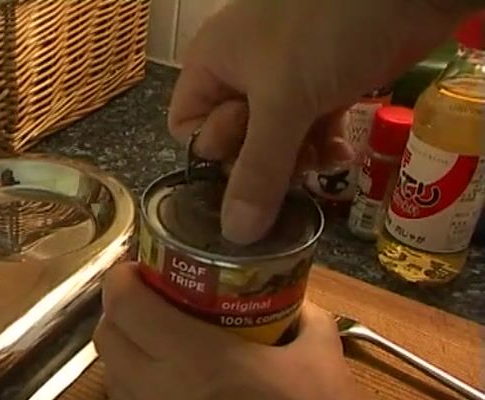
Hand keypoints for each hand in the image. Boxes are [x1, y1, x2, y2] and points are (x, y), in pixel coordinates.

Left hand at [94, 263, 397, 399]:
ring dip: (124, 350)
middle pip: (106, 337)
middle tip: (151, 298)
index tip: (140, 266)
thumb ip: (302, 317)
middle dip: (120, 309)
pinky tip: (163, 387)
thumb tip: (291, 300)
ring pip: (110, 378)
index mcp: (195, 358)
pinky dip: (131, 391)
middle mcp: (159, 395)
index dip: (122, 277)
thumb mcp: (323, 359)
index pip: (125, 304)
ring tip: (156, 340)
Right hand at [169, 0, 467, 243]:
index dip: (215, 150)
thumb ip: (258, 171)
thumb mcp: (284, 103)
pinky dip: (322, 145)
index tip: (251, 148)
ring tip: (321, 157)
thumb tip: (234, 235)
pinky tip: (342, 153)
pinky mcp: (323, 83)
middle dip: (263, 160)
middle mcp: (240, 73)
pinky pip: (308, 129)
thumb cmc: (325, 32)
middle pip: (233, 141)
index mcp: (210, 65)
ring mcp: (284, 78)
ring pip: (274, 142)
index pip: (188, 129)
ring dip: (296, 159)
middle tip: (291, 158)